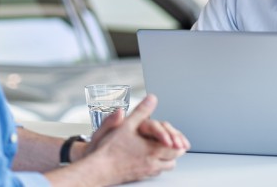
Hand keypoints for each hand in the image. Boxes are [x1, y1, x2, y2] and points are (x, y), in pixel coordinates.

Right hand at [71, 94, 189, 184]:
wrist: (98, 169)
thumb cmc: (110, 149)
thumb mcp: (126, 124)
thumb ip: (141, 111)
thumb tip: (152, 99)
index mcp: (152, 150)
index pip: (175, 148)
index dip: (177, 141)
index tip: (176, 137)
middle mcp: (152, 163)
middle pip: (173, 159)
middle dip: (175, 150)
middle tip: (173, 142)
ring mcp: (146, 172)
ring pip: (165, 167)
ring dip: (167, 159)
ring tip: (162, 149)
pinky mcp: (139, 177)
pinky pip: (155, 173)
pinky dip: (157, 165)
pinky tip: (150, 158)